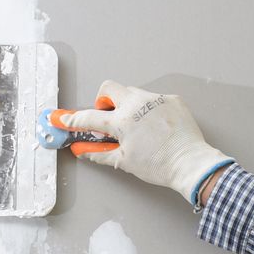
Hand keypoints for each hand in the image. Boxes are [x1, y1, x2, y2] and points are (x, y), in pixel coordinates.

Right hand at [62, 81, 230, 204]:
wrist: (190, 163)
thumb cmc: (159, 165)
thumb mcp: (124, 161)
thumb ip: (99, 153)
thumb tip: (82, 151)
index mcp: (122, 120)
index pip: (89, 117)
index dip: (72, 120)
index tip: (62, 119)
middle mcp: (137, 104)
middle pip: (109, 89)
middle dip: (104, 101)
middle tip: (108, 119)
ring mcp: (156, 99)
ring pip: (133, 93)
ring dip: (128, 106)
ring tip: (136, 127)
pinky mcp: (172, 100)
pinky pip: (154, 99)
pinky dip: (149, 110)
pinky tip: (155, 127)